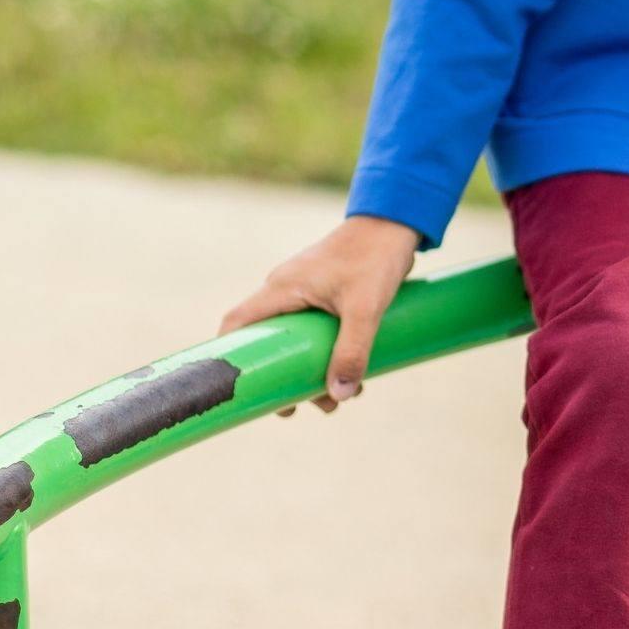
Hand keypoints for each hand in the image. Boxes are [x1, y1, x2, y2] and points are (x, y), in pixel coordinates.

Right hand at [216, 214, 420, 416]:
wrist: (396, 222)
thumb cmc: (375, 257)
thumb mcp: (365, 308)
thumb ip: (352, 351)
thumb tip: (338, 396)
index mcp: (281, 287)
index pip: (237, 323)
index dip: (231, 357)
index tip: (244, 391)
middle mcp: (285, 288)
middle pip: (269, 340)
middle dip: (284, 376)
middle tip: (303, 406)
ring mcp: (304, 289)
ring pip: (295, 338)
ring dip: (310, 369)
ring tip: (337, 398)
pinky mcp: (324, 291)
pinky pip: (313, 328)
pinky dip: (325, 352)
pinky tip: (352, 372)